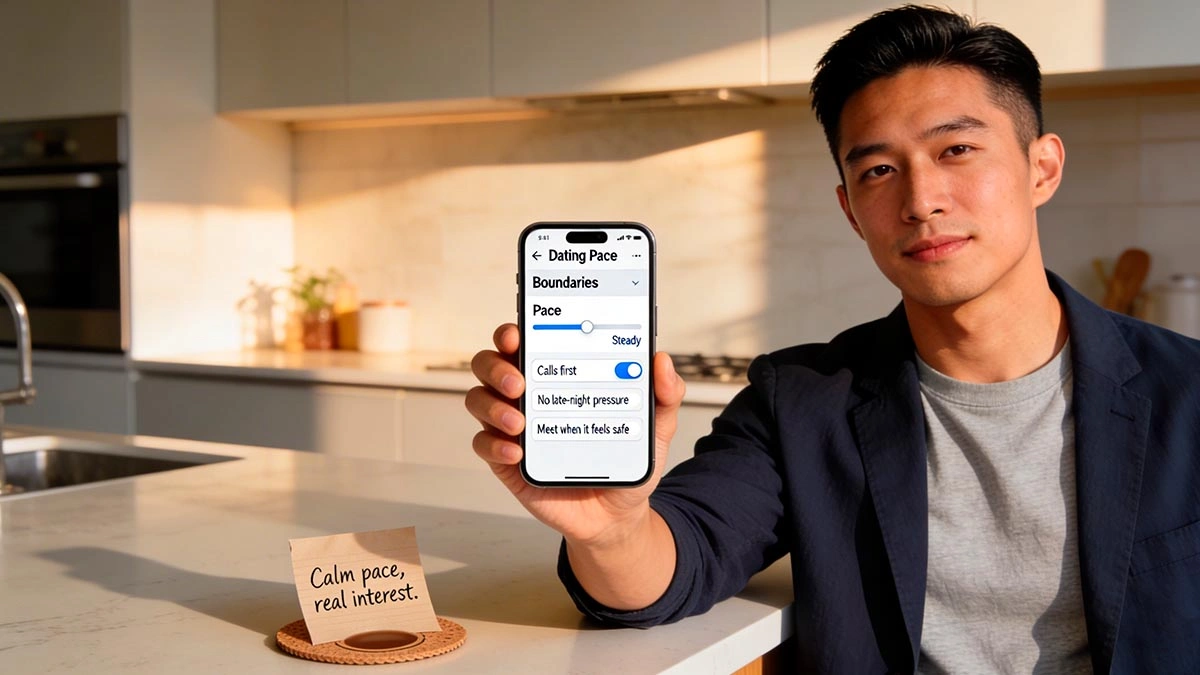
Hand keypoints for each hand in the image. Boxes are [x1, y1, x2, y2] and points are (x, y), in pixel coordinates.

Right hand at [464, 323, 685, 546]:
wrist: (617, 515)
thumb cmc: (625, 460)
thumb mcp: (655, 427)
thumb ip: (665, 394)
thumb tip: (662, 361)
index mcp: (557, 376)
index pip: (524, 343)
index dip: (513, 333)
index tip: (518, 334)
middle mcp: (528, 396)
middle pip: (490, 365)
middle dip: (496, 366)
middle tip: (519, 381)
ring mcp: (514, 428)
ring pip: (478, 400)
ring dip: (492, 406)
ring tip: (520, 423)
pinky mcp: (507, 462)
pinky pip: (484, 445)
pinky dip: (494, 444)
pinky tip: (516, 451)